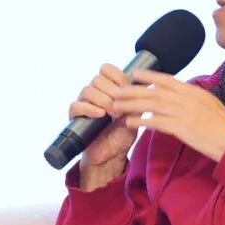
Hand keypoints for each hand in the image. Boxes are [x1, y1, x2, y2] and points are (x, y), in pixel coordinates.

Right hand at [68, 64, 137, 188]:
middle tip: (120, 106)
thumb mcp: (134, 115)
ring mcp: (84, 104)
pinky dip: (89, 108)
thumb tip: (149, 83)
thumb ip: (137, 100)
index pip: (106, 69)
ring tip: (113, 114)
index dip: (116, 75)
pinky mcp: (76, 117)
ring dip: (103, 100)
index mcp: (108, 88)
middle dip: (111, 91)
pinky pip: (76, 105)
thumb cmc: (122, 134)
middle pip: (98, 79)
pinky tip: (100, 115)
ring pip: (87, 90)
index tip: (126, 87)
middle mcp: (94, 93)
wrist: (111, 155)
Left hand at [112, 70, 224, 161]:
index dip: (148, 77)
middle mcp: (186, 98)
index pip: (167, 80)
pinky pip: (156, 122)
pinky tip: (129, 122)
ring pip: (151, 105)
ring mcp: (184, 112)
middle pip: (154, 91)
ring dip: (131, 104)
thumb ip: (193, 99)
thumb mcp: (209, 104)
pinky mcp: (182, 127)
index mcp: (193, 91)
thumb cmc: (224, 126)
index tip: (134, 75)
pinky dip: (141, 121)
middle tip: (116, 91)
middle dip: (133, 90)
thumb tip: (180, 97)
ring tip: (116, 105)